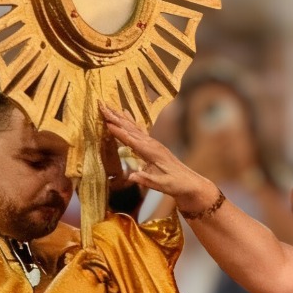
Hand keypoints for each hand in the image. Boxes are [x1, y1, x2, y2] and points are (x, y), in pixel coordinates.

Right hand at [100, 104, 219, 215]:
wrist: (190, 183)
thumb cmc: (176, 185)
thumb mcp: (161, 185)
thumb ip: (146, 180)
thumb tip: (131, 177)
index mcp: (152, 153)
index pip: (132, 140)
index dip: (119, 132)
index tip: (107, 123)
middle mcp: (152, 144)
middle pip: (130, 128)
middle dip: (115, 117)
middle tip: (102, 106)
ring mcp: (153, 143)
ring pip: (133, 127)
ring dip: (120, 116)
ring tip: (109, 106)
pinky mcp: (153, 145)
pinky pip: (138, 129)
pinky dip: (130, 120)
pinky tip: (125, 113)